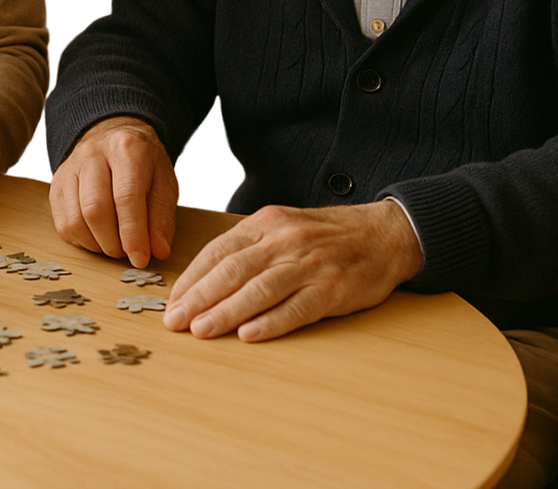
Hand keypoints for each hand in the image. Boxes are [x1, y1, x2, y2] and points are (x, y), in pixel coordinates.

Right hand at [49, 117, 178, 266]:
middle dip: (113, 243)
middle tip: (127, 253)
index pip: (126, 198)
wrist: (112, 134)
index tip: (141, 259)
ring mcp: (70, 168)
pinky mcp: (56, 184)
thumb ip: (162, 217)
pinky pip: (63, 224)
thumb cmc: (143, 164)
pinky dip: (81, 241)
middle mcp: (93, 154)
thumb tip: (159, 251)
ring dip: (97, 245)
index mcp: (127, 149)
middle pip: (96, 210)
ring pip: (75, 220)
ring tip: (114, 245)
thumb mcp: (164, 183)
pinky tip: (97, 237)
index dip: (133, 234)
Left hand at [161, 199, 423, 341]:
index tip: (173, 301)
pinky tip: (249, 334)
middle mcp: (285, 241)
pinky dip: (271, 322)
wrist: (384, 235)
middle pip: (233, 270)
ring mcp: (309, 265)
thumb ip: (249, 247)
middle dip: (199, 298)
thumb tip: (205, 279)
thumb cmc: (327, 236)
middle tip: (175, 321)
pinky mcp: (331, 289)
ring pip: (259, 289)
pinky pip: (296, 308)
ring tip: (202, 330)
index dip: (192, 278)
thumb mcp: (284, 226)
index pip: (219, 251)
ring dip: (226, 312)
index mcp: (268, 223)